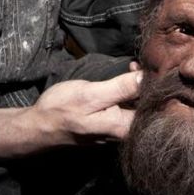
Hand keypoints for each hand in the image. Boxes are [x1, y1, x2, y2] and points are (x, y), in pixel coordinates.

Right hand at [0, 71, 140, 163]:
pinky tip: (125, 77)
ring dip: (138, 85)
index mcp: (123, 128)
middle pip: (146, 107)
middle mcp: (123, 132)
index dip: (155, 84)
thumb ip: (119, 88)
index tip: (150, 65)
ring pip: (136, 106)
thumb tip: (146, 78)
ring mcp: (116, 129)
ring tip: (134, 67)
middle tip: (139, 62)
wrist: (38, 126)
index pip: (152, 107)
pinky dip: (128, 91)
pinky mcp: (108, 124)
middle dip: (147, 83)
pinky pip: (126, 106)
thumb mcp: (91, 94)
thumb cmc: (62, 108)